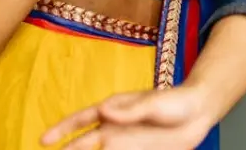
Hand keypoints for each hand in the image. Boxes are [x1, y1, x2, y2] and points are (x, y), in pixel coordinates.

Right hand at [39, 86, 214, 149]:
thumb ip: (131, 110)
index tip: (45, 140)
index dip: (62, 128)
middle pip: (84, 144)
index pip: (82, 119)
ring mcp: (124, 143)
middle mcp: (114, 128)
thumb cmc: (177, 101)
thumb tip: (104, 111)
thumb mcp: (155, 103)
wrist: (201, 112)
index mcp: (114, 110)